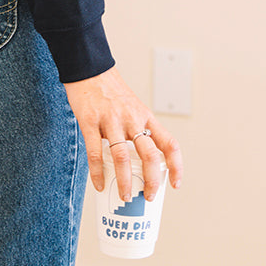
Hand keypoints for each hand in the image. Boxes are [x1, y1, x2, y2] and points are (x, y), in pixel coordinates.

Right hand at [63, 67, 183, 202]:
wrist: (89, 69)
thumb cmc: (111, 91)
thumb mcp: (133, 107)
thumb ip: (137, 130)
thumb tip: (140, 163)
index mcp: (145, 116)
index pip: (169, 143)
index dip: (176, 166)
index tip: (176, 184)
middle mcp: (132, 119)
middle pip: (149, 155)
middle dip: (151, 181)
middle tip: (147, 196)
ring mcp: (111, 120)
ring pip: (123, 157)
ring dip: (125, 182)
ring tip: (124, 197)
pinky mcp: (90, 121)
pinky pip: (95, 152)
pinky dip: (97, 172)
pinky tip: (99, 184)